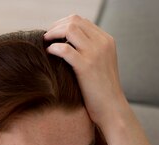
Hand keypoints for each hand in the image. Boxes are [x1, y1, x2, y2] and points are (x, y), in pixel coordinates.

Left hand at [44, 15, 127, 129]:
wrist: (112, 110)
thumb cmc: (102, 92)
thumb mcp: (101, 65)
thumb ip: (90, 51)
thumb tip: (67, 43)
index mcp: (107, 40)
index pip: (81, 21)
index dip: (64, 24)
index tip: (54, 34)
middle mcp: (103, 43)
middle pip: (74, 21)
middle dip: (56, 26)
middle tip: (46, 36)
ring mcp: (95, 53)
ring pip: (69, 29)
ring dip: (53, 33)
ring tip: (45, 42)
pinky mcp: (86, 66)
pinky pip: (65, 49)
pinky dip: (54, 48)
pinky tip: (49, 53)